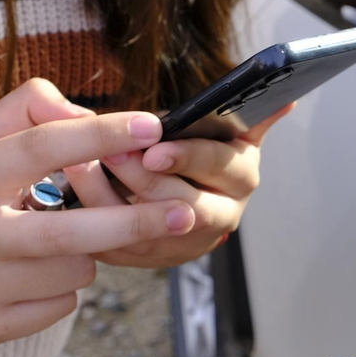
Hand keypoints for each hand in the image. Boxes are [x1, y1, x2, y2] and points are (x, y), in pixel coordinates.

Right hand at [0, 79, 196, 343]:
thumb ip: (27, 110)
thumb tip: (83, 110)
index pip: (41, 149)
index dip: (100, 135)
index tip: (151, 124)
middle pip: (69, 232)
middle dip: (136, 222)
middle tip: (185, 212)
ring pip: (75, 271)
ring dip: (88, 253)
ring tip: (56, 241)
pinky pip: (62, 306)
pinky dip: (65, 289)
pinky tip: (35, 274)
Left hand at [64, 103, 293, 266]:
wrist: (170, 186)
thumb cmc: (188, 145)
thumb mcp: (220, 126)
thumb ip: (243, 110)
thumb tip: (287, 97)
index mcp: (241, 176)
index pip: (220, 166)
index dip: (186, 157)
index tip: (152, 147)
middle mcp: (223, 215)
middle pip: (186, 207)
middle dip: (144, 181)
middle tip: (107, 153)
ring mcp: (188, 242)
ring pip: (149, 232)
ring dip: (109, 201)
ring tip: (77, 168)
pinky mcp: (153, 259)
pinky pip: (124, 250)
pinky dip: (94, 226)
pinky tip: (68, 199)